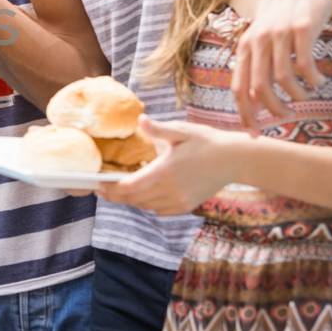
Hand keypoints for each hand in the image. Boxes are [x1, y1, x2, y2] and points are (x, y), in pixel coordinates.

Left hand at [96, 116, 241, 215]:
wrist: (234, 160)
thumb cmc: (206, 141)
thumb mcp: (181, 131)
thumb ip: (158, 129)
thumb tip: (140, 120)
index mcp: (164, 172)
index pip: (128, 188)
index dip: (110, 189)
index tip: (97, 185)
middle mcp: (170, 191)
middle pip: (133, 200)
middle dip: (115, 196)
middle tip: (101, 189)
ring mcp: (179, 201)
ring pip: (145, 206)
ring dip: (131, 200)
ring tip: (118, 191)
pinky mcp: (186, 206)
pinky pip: (159, 210)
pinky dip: (147, 204)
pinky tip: (143, 195)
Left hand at [231, 0, 331, 124]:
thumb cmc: (284, 15)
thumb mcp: (262, 37)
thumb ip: (257, 63)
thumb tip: (256, 100)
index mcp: (245, 47)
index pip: (238, 89)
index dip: (245, 114)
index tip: (255, 133)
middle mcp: (258, 42)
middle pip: (259, 89)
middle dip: (273, 110)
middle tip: (288, 116)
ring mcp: (279, 35)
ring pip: (283, 79)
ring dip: (297, 96)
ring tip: (307, 96)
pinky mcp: (302, 30)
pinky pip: (306, 66)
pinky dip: (313, 80)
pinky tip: (320, 82)